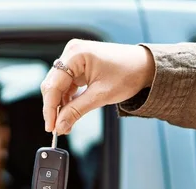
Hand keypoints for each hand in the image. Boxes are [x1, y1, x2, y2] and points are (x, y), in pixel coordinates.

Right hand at [41, 39, 155, 134]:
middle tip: (57, 128)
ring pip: (58, 86)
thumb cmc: (128, 74)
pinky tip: (69, 112)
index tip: (51, 127)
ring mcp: (74, 57)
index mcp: (75, 54)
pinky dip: (67, 99)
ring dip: (60, 105)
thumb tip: (60, 126)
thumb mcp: (101, 96)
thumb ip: (76, 111)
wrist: (145, 65)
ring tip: (65, 123)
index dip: (50, 108)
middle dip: (54, 108)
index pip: (53, 85)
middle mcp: (71, 52)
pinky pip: (66, 84)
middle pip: (52, 85)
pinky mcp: (78, 64)